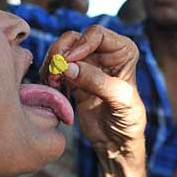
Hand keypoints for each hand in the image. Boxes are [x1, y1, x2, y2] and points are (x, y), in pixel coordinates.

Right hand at [42, 25, 147, 176]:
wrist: (116, 142)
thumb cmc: (127, 121)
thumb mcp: (120, 101)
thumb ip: (97, 81)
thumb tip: (68, 67)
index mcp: (123, 50)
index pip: (97, 34)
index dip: (80, 45)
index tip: (68, 63)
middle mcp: (105, 52)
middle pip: (74, 38)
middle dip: (61, 53)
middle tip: (54, 73)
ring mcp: (87, 63)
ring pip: (61, 50)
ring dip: (52, 64)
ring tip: (53, 84)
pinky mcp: (73, 77)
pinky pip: (55, 66)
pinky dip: (49, 74)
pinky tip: (52, 88)